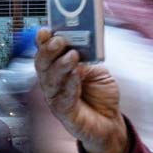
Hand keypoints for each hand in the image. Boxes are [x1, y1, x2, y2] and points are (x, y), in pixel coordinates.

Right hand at [34, 28, 127, 152]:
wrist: (109, 121)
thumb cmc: (100, 94)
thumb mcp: (97, 71)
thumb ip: (87, 60)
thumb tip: (77, 49)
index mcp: (59, 70)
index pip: (47, 53)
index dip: (43, 42)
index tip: (46, 30)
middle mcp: (53, 83)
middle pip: (42, 65)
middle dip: (48, 51)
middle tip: (59, 40)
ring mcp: (56, 98)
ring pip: (50, 81)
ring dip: (60, 66)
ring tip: (71, 55)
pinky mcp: (64, 113)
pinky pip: (62, 98)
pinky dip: (69, 85)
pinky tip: (76, 75)